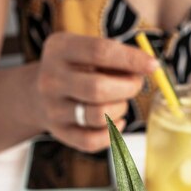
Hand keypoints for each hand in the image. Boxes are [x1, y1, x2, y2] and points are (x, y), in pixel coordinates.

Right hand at [32, 32, 157, 151]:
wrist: (37, 95)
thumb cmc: (76, 71)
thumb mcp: (87, 53)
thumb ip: (115, 58)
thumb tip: (147, 67)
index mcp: (59, 49)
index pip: (99, 52)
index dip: (131, 59)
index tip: (153, 65)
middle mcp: (51, 79)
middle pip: (98, 88)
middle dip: (127, 88)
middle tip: (135, 85)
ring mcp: (54, 109)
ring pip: (98, 116)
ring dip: (121, 110)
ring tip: (121, 103)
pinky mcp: (61, 133)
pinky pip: (93, 141)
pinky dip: (113, 133)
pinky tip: (117, 122)